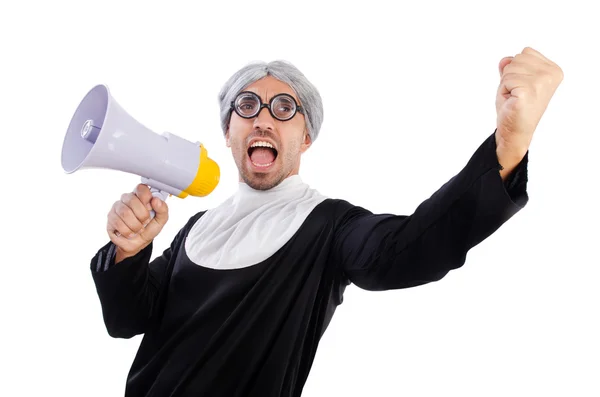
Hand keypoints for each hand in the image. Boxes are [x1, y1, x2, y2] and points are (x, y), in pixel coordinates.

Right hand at [107, 183, 168, 262]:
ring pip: (125, 213)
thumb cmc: (148, 229)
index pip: (141, 188)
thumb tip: (156, 200)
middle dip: (142, 215)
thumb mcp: (160, 220)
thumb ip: (162, 209)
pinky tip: (130, 232)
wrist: (138, 244)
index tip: (150, 207)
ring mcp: (117, 207)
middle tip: (145, 222)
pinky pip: (118, 222)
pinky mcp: (111, 217)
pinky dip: (127, 231)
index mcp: (140, 196)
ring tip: (138, 229)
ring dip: (135, 225)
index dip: (146, 198)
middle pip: (132, 201)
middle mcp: (128, 198)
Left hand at [495, 47, 562, 174]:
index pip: (525, 52)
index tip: (522, 86)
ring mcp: (541, 82)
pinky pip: (506, 79)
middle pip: (517, 58)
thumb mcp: (514, 80)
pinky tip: (512, 101)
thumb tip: (505, 59)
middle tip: (516, 93)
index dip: (516, 70)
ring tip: (514, 97)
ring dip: (506, 83)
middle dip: (509, 75)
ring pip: (510, 68)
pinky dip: (503, 90)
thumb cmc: (515, 105)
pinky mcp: (529, 90)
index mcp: (553, 69)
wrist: (514, 130)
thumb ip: (512, 67)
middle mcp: (551, 74)